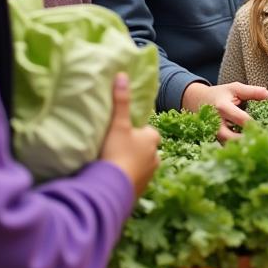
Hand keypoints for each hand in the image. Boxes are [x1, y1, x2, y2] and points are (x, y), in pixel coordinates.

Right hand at [99, 73, 160, 197]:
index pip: (149, 132)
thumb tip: (122, 75)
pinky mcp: (139, 191)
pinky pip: (134, 181)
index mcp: (153, 140)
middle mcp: (156, 158)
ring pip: (141, 166)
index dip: (137, 131)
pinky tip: (114, 179)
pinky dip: (127, 179)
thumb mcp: (118, 124)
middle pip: (146, 150)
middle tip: (116, 148)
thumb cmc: (117, 152)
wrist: (112, 189)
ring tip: (114, 164)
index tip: (124, 133)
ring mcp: (149, 176)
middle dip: (135, 149)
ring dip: (131, 165)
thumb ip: (121, 101)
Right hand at [181, 81, 267, 142]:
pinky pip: (228, 148)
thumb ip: (255, 92)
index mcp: (223, 107)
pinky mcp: (215, 141)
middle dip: (250, 141)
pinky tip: (252, 146)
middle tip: (266, 141)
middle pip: (234, 139)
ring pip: (230, 147)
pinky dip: (240, 148)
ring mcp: (214, 135)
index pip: (242, 120)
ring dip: (245, 147)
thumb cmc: (219, 95)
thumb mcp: (236, 88)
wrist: (196, 101)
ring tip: (260, 145)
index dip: (257, 125)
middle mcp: (216, 124)